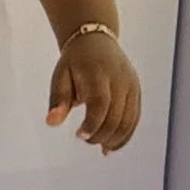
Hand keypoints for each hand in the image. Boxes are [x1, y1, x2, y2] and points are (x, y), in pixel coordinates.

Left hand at [48, 27, 139, 151]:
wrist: (96, 41)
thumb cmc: (75, 61)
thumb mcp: (60, 75)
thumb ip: (57, 99)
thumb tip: (52, 122)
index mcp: (98, 73)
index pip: (100, 102)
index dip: (93, 123)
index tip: (80, 135)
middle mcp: (119, 79)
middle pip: (116, 115)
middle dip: (101, 134)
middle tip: (86, 140)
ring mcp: (131, 85)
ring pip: (129, 120)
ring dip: (116, 139)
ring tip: (101, 148)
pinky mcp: (137, 92)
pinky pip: (135, 118)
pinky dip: (125, 135)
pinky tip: (112, 146)